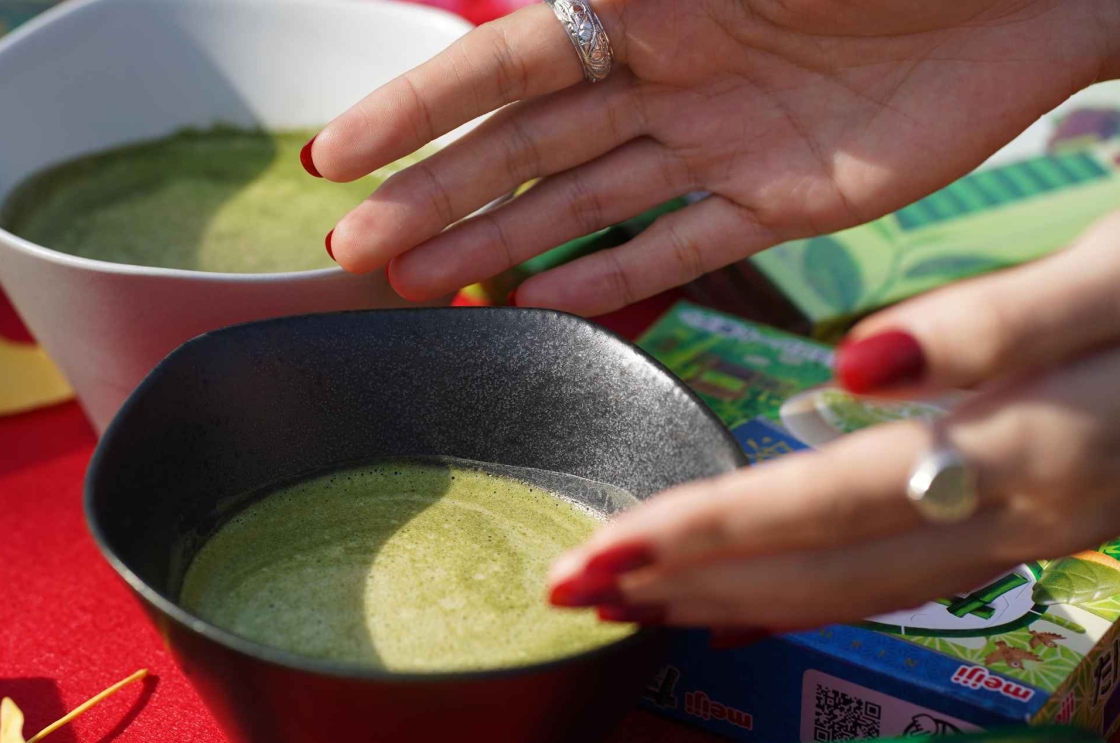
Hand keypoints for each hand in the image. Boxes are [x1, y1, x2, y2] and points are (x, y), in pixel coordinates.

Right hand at [309, 0, 1119, 314]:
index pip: (500, 62)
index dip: (412, 109)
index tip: (333, 159)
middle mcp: (669, 67)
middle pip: (525, 145)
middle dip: (433, 195)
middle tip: (351, 253)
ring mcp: (723, 138)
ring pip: (582, 201)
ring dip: (496, 245)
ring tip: (417, 289)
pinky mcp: (786, 200)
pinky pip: (680, 243)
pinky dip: (610, 274)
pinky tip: (538, 303)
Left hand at [545, 205, 1119, 631]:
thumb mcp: (1119, 275)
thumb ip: (995, 326)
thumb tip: (857, 369)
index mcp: (1017, 451)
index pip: (817, 510)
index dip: (698, 535)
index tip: (591, 557)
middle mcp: (1011, 514)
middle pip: (815, 570)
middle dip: (679, 584)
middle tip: (566, 592)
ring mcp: (1021, 531)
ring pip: (848, 587)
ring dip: (726, 596)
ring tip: (626, 602)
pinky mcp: (1028, 521)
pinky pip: (893, 578)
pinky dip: (802, 593)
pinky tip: (742, 598)